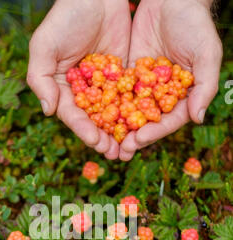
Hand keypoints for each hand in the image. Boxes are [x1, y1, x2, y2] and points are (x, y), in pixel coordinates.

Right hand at [27, 0, 130, 158]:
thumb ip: (40, 78)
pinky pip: (129, 98)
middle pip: (93, 120)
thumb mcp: (45, 46)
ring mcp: (104, 86)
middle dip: (103, 138)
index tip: (96, 142)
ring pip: (112, 114)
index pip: (73, 114)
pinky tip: (142, 126)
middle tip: (114, 153)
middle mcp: (83, 92)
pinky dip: (134, 113)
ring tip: (128, 148)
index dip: (84, 129)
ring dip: (119, 133)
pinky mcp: (123, 77)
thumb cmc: (66, 16)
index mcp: (62, 88)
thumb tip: (47, 111)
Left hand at [119, 0, 222, 160]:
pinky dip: (107, 106)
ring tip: (105, 142)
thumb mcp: (206, 53)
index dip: (154, 132)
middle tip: (119, 151)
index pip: (168, 120)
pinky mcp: (129, 75)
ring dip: (118, 129)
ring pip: (130, 112)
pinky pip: (117, 92)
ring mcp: (144, 86)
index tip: (138, 140)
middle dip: (133, 138)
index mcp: (182, 96)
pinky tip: (95, 117)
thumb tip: (198, 118)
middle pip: (147, 122)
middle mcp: (162, 95)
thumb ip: (205, 86)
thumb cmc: (195, 24)